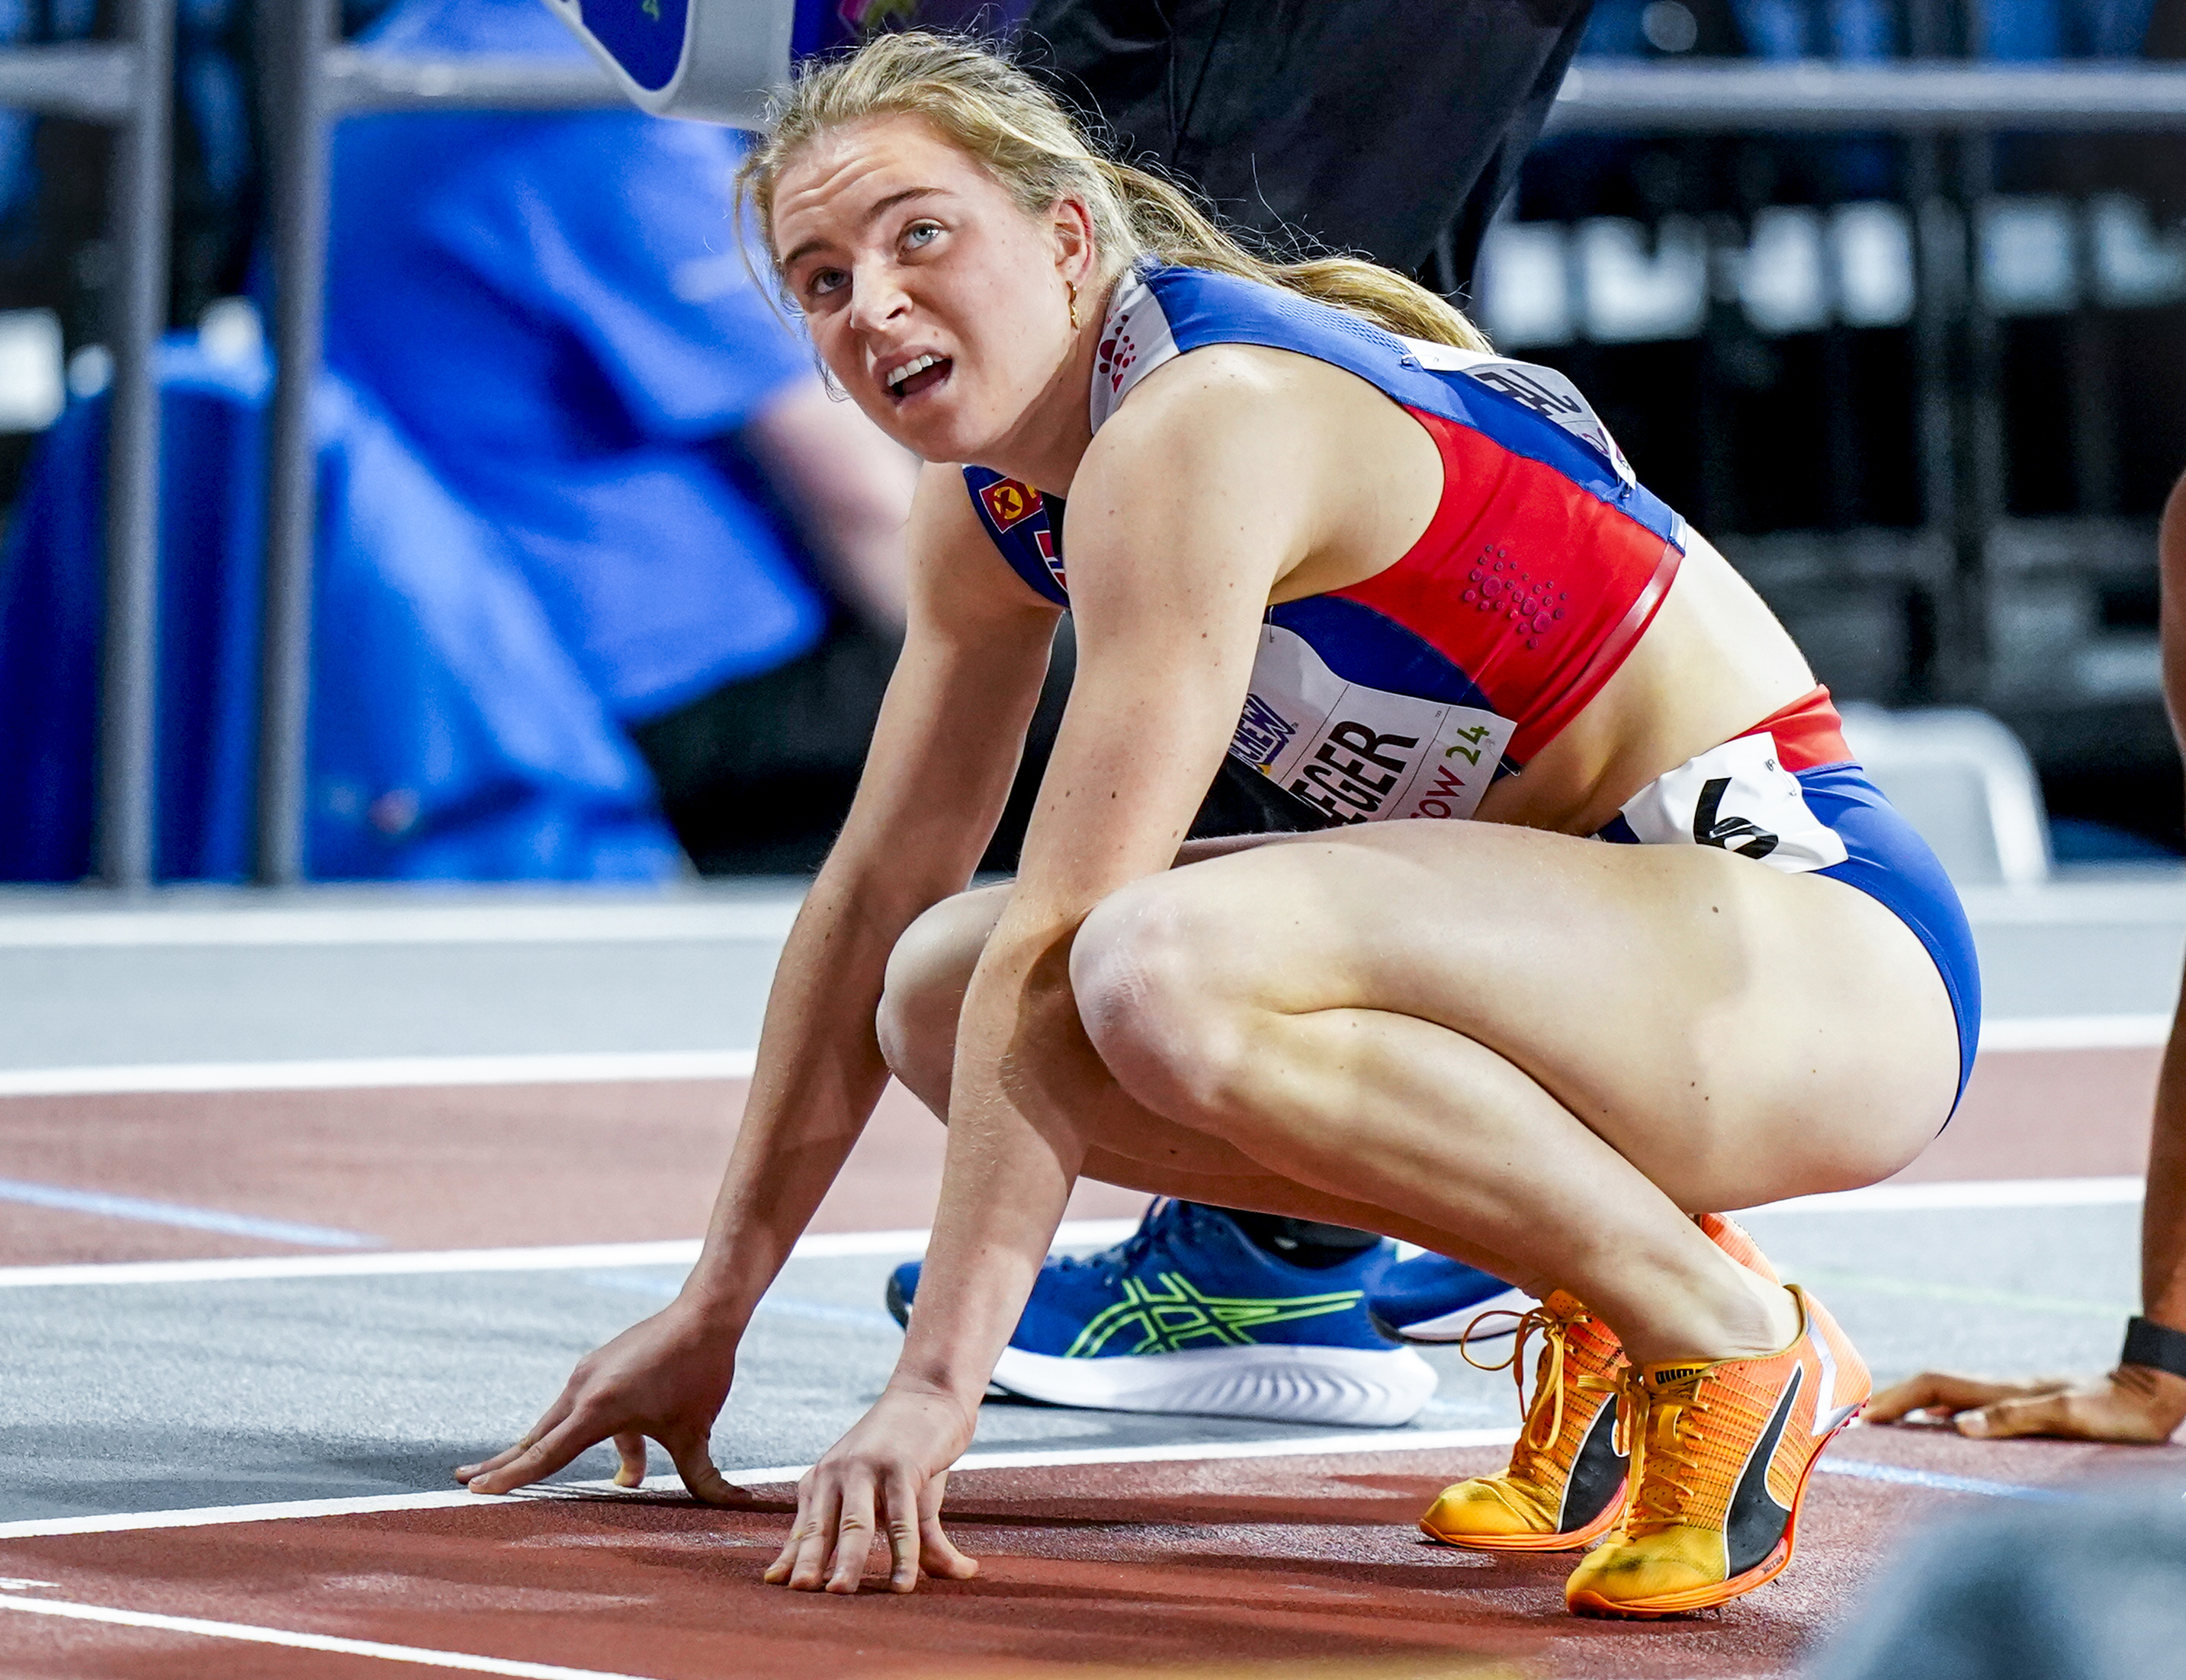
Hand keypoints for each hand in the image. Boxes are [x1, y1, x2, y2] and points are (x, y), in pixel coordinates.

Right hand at [455, 1298, 745, 1500]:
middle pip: (534, 1438)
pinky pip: (579, 1409)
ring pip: (556, 1424)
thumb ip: (705, 1476)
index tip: (475, 1491)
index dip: (511, 1478)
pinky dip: (578, 1435)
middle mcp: (582, 1390)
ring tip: (506, 1471)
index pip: (545, 1455)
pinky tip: (624, 1469)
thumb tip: (737, 1506)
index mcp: (598, 1409)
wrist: (705, 1313)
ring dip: (539, 1451)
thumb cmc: (701, 1373)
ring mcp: (587, 1375)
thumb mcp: (697, 1431)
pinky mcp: (598, 1367)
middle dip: (502, 1464)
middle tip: (462, 1482)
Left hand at [765, 1385, 980, 1593]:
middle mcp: (838, 1472)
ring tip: (840, 1595)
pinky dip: (903, 1554)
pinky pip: (901, 1518)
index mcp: (824, 1479)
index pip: (805, 1526)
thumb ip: (916, 1538)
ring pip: (855, 1524)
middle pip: (821, 1527)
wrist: (930, 1393)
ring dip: (848, 1562)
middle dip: (808, 1563)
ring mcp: (868, 1468)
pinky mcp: (901, 1466)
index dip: (791, 1556)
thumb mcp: (902, 1494)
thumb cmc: (910, 1449)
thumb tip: (951, 1576)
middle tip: (798, 1595)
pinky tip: (904, 1583)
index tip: (773, 1583)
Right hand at [1866, 1365, 2185, 1442]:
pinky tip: (1939, 1430)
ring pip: (1946, 1398)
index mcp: (2001, 1391)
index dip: (1895, 1399)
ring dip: (1912, 1407)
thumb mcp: (2067, 1416)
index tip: (1863, 1417)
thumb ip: (2013, 1417)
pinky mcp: (2021, 1409)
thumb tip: (1958, 1426)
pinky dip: (1939, 1417)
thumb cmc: (2114, 1411)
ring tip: (1885, 1426)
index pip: (1933, 1387)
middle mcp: (1998, 1391)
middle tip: (1857, 1420)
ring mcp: (2008, 1399)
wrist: (2149, 1394)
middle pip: (1931, 1389)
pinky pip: (1965, 1409)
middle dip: (1892, 1401)